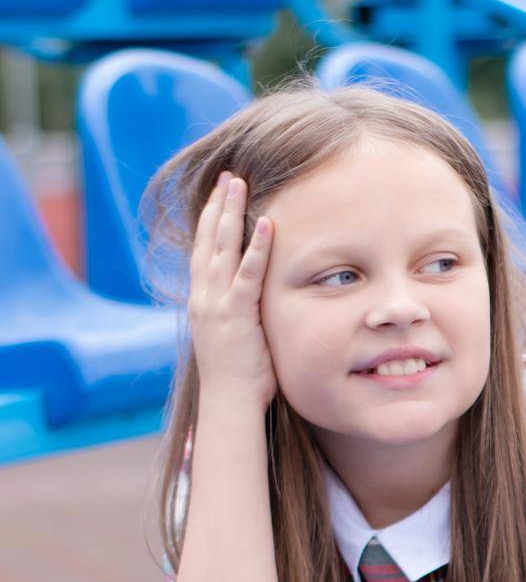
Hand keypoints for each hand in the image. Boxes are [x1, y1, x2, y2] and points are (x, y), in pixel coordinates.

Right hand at [188, 170, 275, 411]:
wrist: (229, 404)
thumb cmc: (238, 378)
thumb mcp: (234, 337)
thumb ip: (239, 313)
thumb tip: (254, 301)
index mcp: (202, 301)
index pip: (203, 251)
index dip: (209, 221)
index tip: (217, 195)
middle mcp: (204, 297)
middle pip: (208, 241)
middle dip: (216, 206)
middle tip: (227, 176)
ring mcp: (217, 305)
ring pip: (222, 249)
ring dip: (231, 214)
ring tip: (238, 184)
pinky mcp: (236, 315)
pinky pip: (247, 275)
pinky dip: (257, 248)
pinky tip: (266, 224)